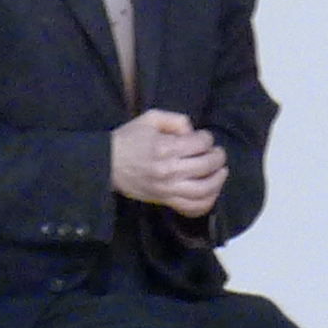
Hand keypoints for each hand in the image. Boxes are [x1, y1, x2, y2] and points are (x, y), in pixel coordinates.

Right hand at [110, 110, 226, 216]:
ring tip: (221, 171)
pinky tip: (212, 192)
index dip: (207, 138)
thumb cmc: (128, 139)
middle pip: (207, 165)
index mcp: (165, 148)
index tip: (204, 137)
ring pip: (205, 190)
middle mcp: (169, 170)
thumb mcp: (149, 119)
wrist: (106, 165)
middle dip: (218, 157)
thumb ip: (175, 120)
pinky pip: (192, 208)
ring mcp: (168, 189)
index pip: (200, 143)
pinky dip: (207, 202)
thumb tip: (192, 132)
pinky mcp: (165, 201)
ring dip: (218, 180)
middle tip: (218, 153)